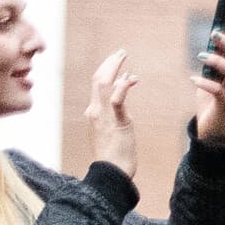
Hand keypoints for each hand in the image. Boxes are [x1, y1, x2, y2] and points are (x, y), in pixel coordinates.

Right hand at [85, 49, 139, 180]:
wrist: (111, 172)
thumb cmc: (115, 155)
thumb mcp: (115, 129)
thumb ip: (118, 112)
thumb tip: (123, 96)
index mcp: (94, 112)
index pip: (98, 85)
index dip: (107, 71)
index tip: (118, 63)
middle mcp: (95, 110)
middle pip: (99, 79)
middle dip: (109, 63)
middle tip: (121, 52)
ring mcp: (103, 116)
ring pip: (104, 84)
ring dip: (114, 67)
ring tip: (124, 57)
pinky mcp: (116, 123)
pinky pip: (117, 101)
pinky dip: (122, 87)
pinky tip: (130, 79)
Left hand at [192, 29, 224, 146]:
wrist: (214, 131)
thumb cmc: (211, 100)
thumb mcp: (211, 75)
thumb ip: (212, 60)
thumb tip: (209, 41)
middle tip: (213, 34)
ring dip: (217, 62)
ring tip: (200, 55)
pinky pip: (219, 93)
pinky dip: (206, 84)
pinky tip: (193, 79)